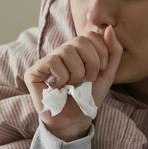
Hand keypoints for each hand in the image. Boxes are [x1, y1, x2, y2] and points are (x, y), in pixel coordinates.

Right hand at [24, 26, 123, 141]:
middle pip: (81, 40)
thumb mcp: (107, 75)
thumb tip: (109, 28)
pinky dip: (63, 78)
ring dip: (77, 73)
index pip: (91, 34)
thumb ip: (113, 52)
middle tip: (88, 79)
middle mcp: (61, 52)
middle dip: (92, 63)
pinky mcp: (34, 71)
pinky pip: (53, 62)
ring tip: (74, 85)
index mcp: (78, 50)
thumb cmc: (88, 98)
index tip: (101, 70)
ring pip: (67, 51)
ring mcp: (47, 60)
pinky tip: (60, 88)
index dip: (101, 51)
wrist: (76, 120)